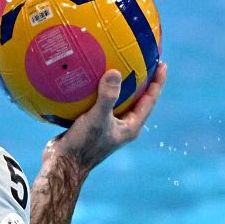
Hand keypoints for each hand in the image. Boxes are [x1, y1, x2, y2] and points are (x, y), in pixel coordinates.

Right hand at [46, 61, 166, 175]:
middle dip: (140, 79)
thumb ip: (107, 97)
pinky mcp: (92, 123)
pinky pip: (98, 101)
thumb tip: (115, 72)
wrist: (62, 164)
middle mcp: (122, 126)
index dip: (157, 82)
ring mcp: (107, 125)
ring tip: (116, 62)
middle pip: (136, 98)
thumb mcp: (97, 119)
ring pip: (116, 99)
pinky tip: (87, 76)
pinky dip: (96, 89)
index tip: (161, 63)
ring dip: (117, 83)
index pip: (149, 100)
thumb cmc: (83, 145)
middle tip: (143, 59)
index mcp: (130, 126)